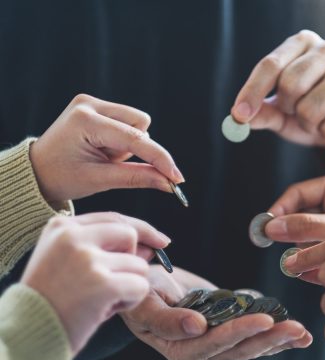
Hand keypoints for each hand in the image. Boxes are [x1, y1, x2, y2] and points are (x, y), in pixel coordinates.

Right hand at [21, 212, 170, 354]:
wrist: (28, 334)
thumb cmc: (51, 302)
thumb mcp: (68, 264)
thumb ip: (105, 249)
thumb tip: (151, 247)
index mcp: (61, 227)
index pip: (114, 218)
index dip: (142, 229)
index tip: (161, 241)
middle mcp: (73, 237)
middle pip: (130, 235)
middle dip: (134, 259)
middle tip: (118, 283)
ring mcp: (88, 259)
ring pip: (138, 264)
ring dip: (129, 286)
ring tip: (101, 301)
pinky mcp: (102, 283)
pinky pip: (140, 286)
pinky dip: (130, 301)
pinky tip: (106, 311)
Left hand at [29, 94, 183, 205]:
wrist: (37, 170)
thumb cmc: (62, 177)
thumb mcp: (100, 180)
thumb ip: (137, 177)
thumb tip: (168, 182)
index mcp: (85, 122)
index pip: (135, 139)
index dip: (160, 159)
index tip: (177, 177)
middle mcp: (89, 104)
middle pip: (140, 124)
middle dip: (136, 148)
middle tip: (111, 163)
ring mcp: (92, 102)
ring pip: (137, 122)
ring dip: (129, 144)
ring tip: (104, 156)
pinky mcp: (96, 105)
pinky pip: (128, 122)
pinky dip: (122, 139)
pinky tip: (103, 148)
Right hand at [120, 266, 312, 359]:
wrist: (149, 286)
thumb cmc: (142, 292)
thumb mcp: (144, 302)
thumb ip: (166, 319)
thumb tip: (195, 327)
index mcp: (179, 349)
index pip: (214, 343)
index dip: (239, 332)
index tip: (262, 319)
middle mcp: (201, 352)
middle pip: (239, 350)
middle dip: (269, 339)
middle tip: (295, 328)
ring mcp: (217, 345)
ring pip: (251, 348)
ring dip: (278, 340)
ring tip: (302, 333)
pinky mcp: (230, 332)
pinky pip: (254, 339)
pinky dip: (277, 338)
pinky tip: (300, 336)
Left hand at [232, 30, 324, 161]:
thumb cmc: (314, 113)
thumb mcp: (283, 113)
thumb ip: (262, 112)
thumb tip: (239, 117)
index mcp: (304, 43)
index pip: (271, 64)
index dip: (252, 92)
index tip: (239, 115)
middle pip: (291, 84)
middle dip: (288, 109)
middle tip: (297, 114)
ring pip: (311, 110)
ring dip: (309, 126)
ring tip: (320, 122)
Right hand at [265, 172, 324, 281]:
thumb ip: (305, 228)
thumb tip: (270, 228)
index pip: (298, 193)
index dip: (279, 210)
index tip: (266, 230)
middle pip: (300, 215)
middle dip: (290, 235)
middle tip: (280, 251)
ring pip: (307, 235)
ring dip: (301, 250)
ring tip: (299, 266)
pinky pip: (318, 249)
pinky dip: (312, 260)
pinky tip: (311, 273)